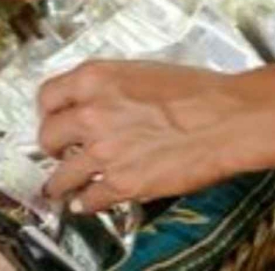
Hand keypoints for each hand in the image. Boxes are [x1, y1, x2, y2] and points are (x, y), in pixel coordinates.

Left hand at [36, 61, 274, 212]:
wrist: (228, 118)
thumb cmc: (197, 91)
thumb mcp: (141, 71)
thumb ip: (109, 88)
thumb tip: (96, 103)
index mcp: (94, 78)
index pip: (47, 96)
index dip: (48, 111)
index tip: (52, 118)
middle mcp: (91, 113)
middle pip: (47, 136)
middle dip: (52, 145)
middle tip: (58, 150)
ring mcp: (103, 151)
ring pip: (61, 174)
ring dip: (60, 182)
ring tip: (58, 187)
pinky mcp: (121, 183)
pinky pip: (89, 199)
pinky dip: (86, 203)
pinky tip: (85, 203)